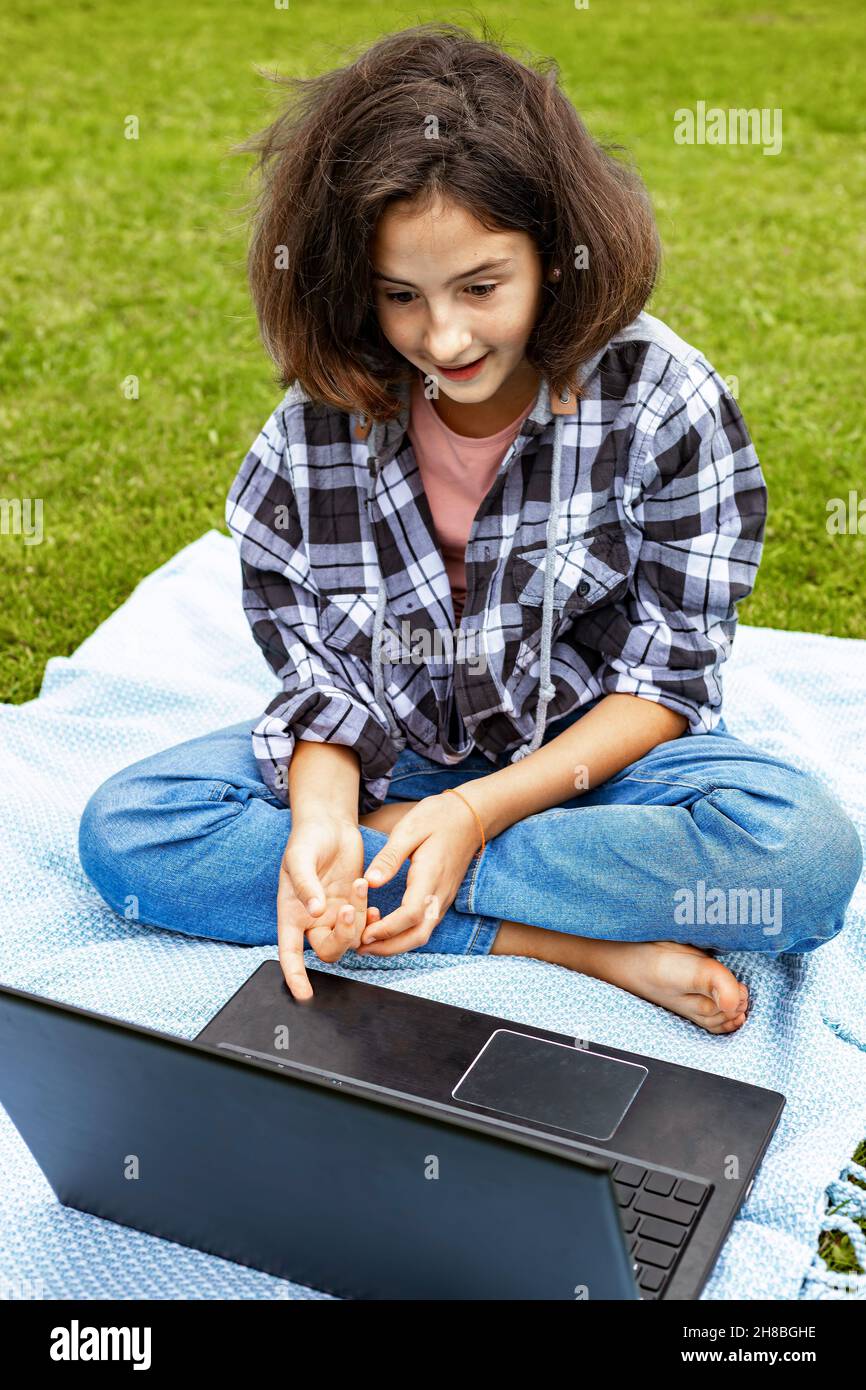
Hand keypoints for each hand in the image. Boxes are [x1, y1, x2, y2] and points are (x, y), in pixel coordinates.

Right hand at [279, 813, 381, 1000]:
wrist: (329, 825)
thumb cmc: (307, 840)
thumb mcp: (300, 858)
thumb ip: (305, 885)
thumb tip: (315, 911)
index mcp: (292, 913)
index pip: (289, 952)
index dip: (294, 976)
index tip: (304, 994)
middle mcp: (313, 920)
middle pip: (327, 951)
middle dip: (341, 937)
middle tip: (349, 910)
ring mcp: (334, 914)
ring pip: (350, 940)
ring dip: (358, 921)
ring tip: (358, 887)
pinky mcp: (353, 905)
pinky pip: (364, 925)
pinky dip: (369, 917)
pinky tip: (368, 897)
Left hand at [357, 791, 482, 956]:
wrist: (471, 817)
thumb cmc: (439, 818)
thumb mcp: (409, 829)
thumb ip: (390, 857)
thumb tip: (369, 882)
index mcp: (430, 877)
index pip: (410, 915)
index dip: (387, 929)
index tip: (364, 933)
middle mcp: (439, 894)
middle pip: (418, 935)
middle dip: (389, 947)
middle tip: (360, 948)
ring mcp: (443, 898)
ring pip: (422, 934)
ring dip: (396, 944)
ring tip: (368, 943)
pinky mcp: (441, 898)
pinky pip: (424, 925)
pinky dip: (404, 934)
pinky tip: (385, 930)